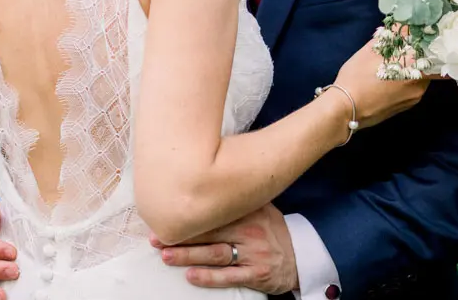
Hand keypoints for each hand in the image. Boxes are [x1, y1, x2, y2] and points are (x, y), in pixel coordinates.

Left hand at [150, 203, 297, 291]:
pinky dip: (209, 276)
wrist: (300, 257)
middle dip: (182, 234)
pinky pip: (229, 276)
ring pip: (216, 254)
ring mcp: (254, 253)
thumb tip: (208, 181)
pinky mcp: (257, 273)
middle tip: (157, 237)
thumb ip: (238, 199)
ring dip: (189, 255)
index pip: (216, 210)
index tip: (166, 213)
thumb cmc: (273, 231)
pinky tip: (191, 275)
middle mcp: (251, 230)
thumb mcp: (262, 207)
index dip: (189, 212)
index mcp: (250, 210)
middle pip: (211, 231)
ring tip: (166, 255)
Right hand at [332, 38, 431, 127]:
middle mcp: (420, 85)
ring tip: (398, 61)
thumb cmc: (357, 77)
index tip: (424, 35)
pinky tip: (392, 76)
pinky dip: (408, 79)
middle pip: (430, 65)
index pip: (434, 51)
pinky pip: (413, 88)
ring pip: (422, 77)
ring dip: (414, 67)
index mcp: (414, 67)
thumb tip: (404, 25)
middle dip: (422, 55)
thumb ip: (391, 35)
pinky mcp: (406, 106)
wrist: (345, 110)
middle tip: (410, 46)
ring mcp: (414, 98)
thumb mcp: (372, 49)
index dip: (431, 41)